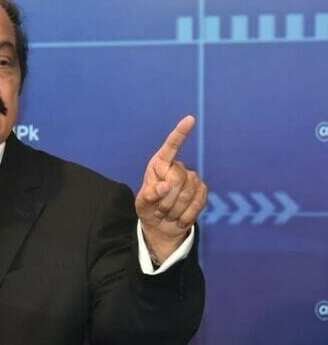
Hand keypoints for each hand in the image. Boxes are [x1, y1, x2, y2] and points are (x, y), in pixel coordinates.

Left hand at [135, 116, 207, 262]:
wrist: (162, 226)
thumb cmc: (149, 209)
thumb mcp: (142, 204)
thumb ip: (149, 195)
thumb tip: (164, 187)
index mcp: (159, 164)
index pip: (171, 147)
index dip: (180, 133)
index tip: (190, 119)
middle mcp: (177, 168)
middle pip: (177, 179)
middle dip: (166, 200)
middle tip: (159, 210)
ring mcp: (192, 179)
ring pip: (188, 193)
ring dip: (174, 210)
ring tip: (167, 214)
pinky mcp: (203, 191)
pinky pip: (198, 203)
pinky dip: (185, 215)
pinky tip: (179, 218)